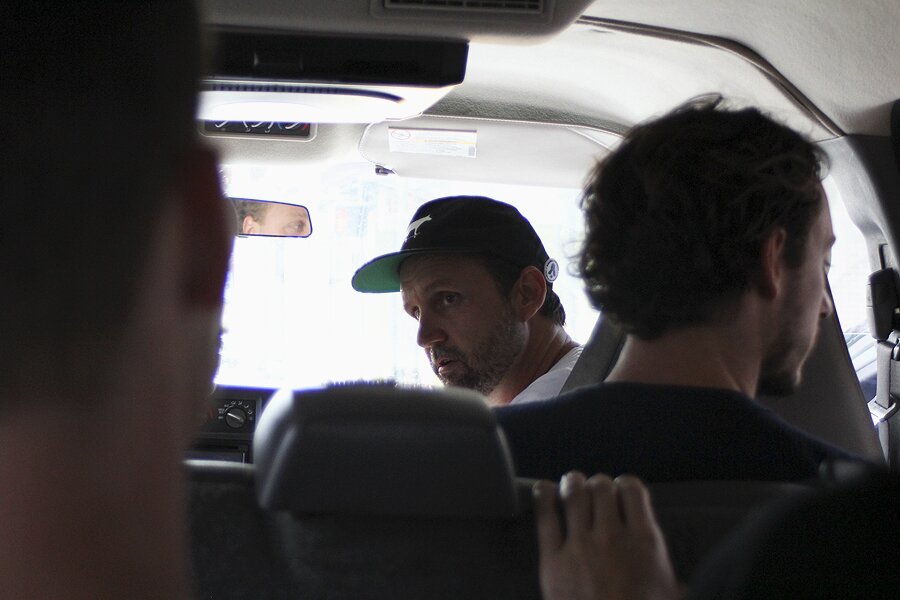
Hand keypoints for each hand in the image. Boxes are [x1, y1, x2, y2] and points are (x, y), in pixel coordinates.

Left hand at [534, 472, 678, 599]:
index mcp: (645, 542)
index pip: (633, 490)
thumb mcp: (670, 599)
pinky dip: (543, 497)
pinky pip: (545, 518)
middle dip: (598, 484)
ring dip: (572, 483)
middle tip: (594, 490)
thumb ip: (678, 588)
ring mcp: (580, 545)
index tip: (621, 491)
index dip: (626, 485)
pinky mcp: (552, 559)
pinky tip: (543, 489)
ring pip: (573, 495)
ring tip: (571, 483)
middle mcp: (612, 536)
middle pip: (601, 487)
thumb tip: (684, 587)